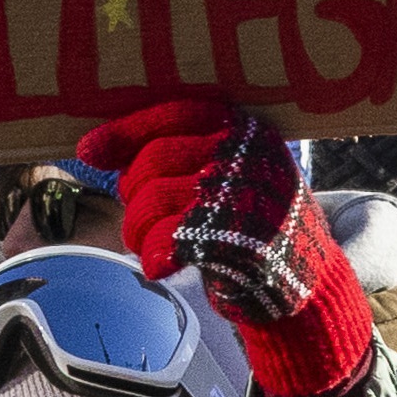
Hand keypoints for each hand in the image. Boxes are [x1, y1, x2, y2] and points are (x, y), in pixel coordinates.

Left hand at [94, 102, 370, 396]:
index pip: (175, 114)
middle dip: (133, 194)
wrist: (308, 281)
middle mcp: (244, 157)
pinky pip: (162, 242)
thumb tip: (90, 148)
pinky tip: (163, 267)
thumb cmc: (254, 224)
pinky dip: (152, 258)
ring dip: (137, 230)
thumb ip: (182, 153)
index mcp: (246, 131)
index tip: (89, 150)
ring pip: (150, 202)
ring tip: (151, 244)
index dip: (126, 131)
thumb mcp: (235, 173)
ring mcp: (238, 198)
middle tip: (142, 218)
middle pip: (152, 161)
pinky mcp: (230, 241)